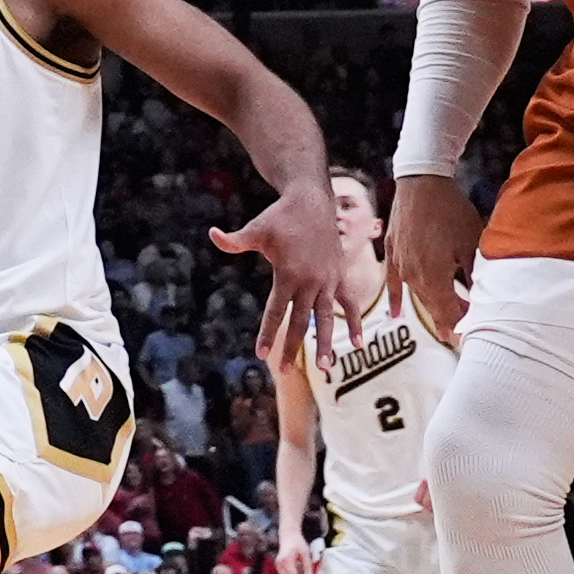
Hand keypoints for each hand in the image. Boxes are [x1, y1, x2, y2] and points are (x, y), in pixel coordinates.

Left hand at [215, 180, 351, 369]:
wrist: (312, 202)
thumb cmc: (280, 217)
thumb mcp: (256, 229)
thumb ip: (235, 240)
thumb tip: (212, 234)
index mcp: (289, 275)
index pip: (276, 312)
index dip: (268, 333)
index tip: (260, 354)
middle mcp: (311, 282)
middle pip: (301, 322)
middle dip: (292, 347)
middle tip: (284, 371)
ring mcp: (328, 281)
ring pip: (328, 318)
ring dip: (327, 343)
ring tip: (327, 367)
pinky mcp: (340, 276)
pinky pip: (350, 303)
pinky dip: (356, 322)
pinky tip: (361, 344)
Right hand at [388, 171, 486, 345]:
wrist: (422, 181)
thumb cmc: (452, 212)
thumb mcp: (472, 245)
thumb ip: (475, 278)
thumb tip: (483, 303)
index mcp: (434, 277)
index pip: (451, 314)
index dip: (464, 327)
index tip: (476, 337)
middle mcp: (413, 276)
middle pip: (433, 309)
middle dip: (450, 324)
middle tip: (463, 338)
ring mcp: (400, 265)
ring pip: (418, 297)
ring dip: (433, 310)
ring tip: (445, 327)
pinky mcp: (392, 253)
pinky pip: (394, 283)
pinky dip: (397, 300)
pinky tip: (396, 316)